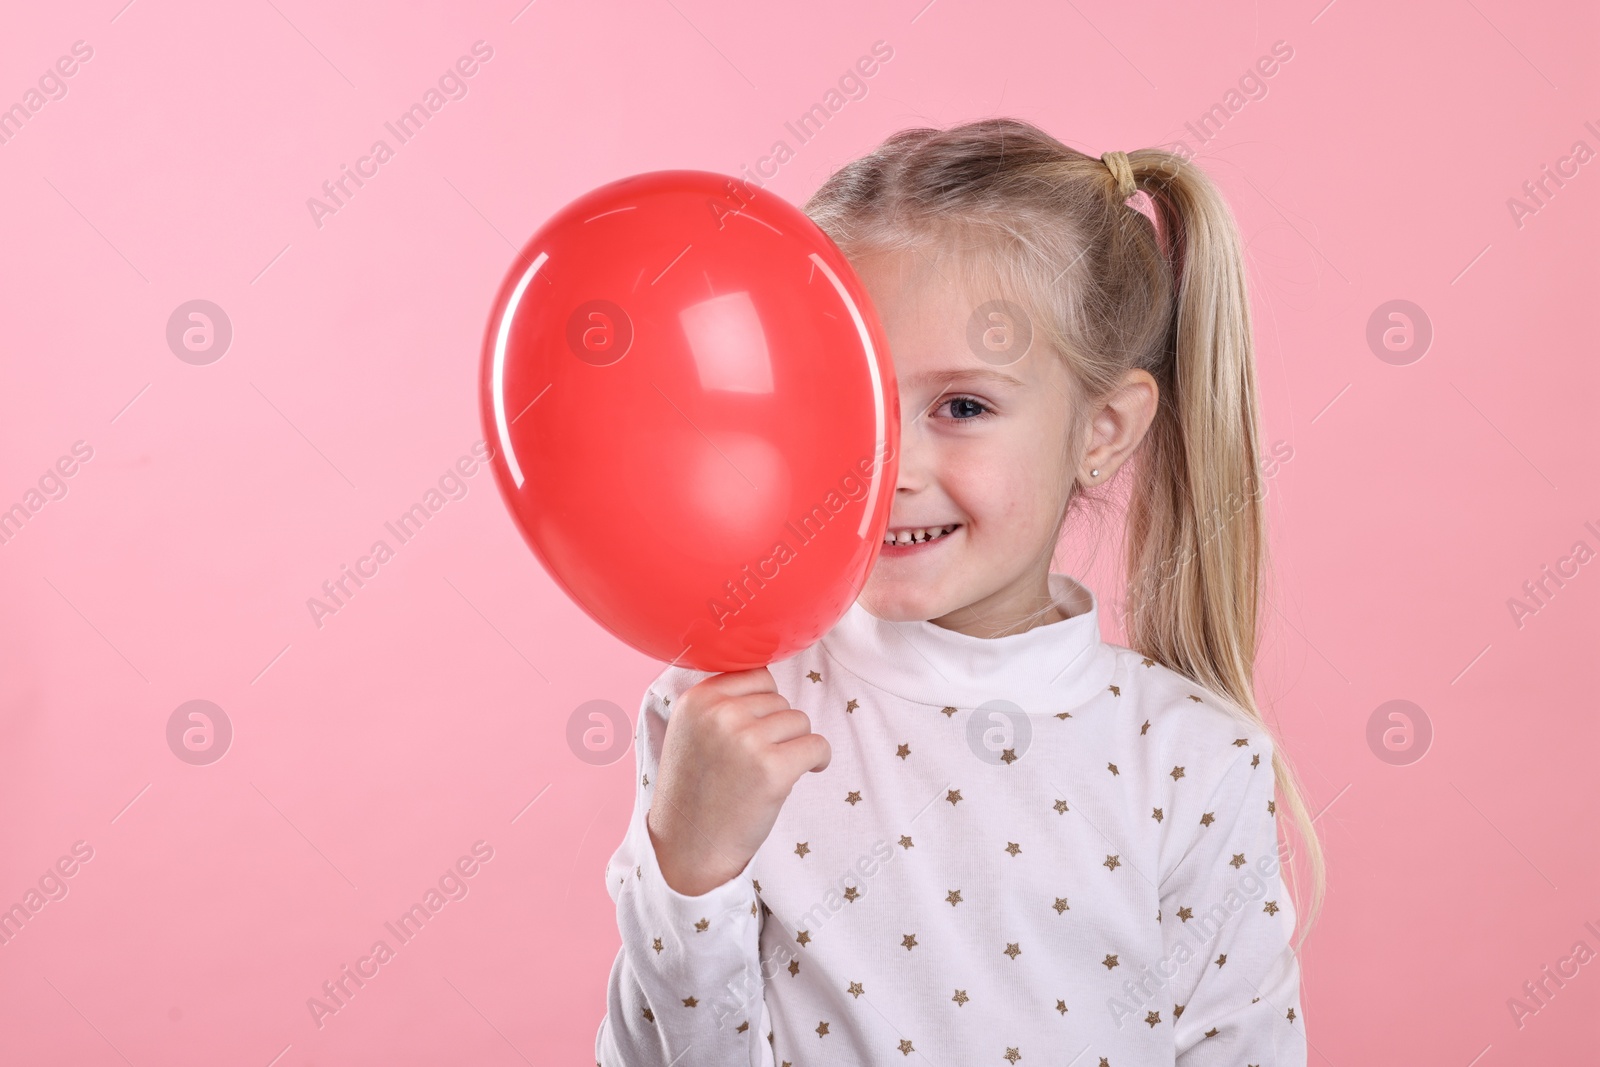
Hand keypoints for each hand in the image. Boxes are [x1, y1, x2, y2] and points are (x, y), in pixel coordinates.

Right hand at [646, 667, 830, 896]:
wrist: (688, 848)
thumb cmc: (695, 791)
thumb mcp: (689, 731)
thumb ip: (720, 702)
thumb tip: (769, 678)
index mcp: (698, 699)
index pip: (758, 675)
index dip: (763, 705)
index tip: (756, 731)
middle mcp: (720, 713)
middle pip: (780, 699)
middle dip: (777, 728)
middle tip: (757, 761)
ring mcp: (746, 739)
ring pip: (799, 721)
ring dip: (794, 745)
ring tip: (770, 771)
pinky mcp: (772, 769)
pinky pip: (817, 745)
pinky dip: (818, 759)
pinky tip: (804, 773)